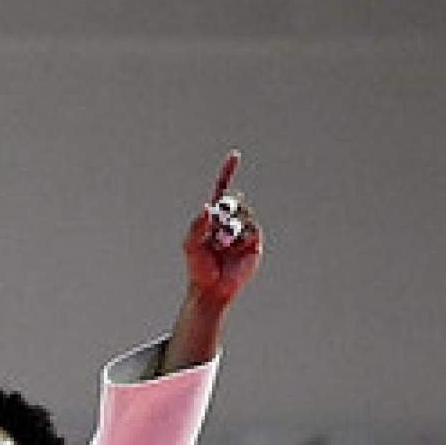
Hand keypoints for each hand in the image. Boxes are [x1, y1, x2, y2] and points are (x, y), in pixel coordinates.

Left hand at [182, 151, 263, 307]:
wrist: (212, 289)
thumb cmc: (198, 268)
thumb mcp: (190, 246)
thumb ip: (196, 226)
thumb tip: (207, 208)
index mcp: (213, 218)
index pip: (221, 190)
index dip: (228, 173)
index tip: (235, 155)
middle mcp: (229, 221)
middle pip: (233, 201)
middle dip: (224, 212)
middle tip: (215, 230)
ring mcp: (243, 231)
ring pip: (242, 216)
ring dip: (229, 231)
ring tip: (221, 248)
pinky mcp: (254, 242)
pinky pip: (252, 230)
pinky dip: (241, 238)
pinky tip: (232, 251)